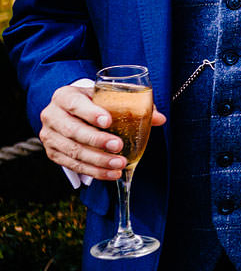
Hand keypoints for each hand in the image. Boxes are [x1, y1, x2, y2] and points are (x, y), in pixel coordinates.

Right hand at [39, 83, 165, 182]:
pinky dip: (93, 171)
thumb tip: (160, 119)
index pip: (75, 103)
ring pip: (72, 151)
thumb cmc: (93, 103)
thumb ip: (132, 105)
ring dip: (98, 160)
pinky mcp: (53, 153)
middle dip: (97, 140)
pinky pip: (72, 165)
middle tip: (118, 146)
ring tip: (119, 164)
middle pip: (72, 130)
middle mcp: (52, 115)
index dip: (90, 113)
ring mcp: (49, 136)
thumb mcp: (107, 97)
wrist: (70, 112)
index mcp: (65, 96)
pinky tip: (111, 174)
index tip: (108, 121)